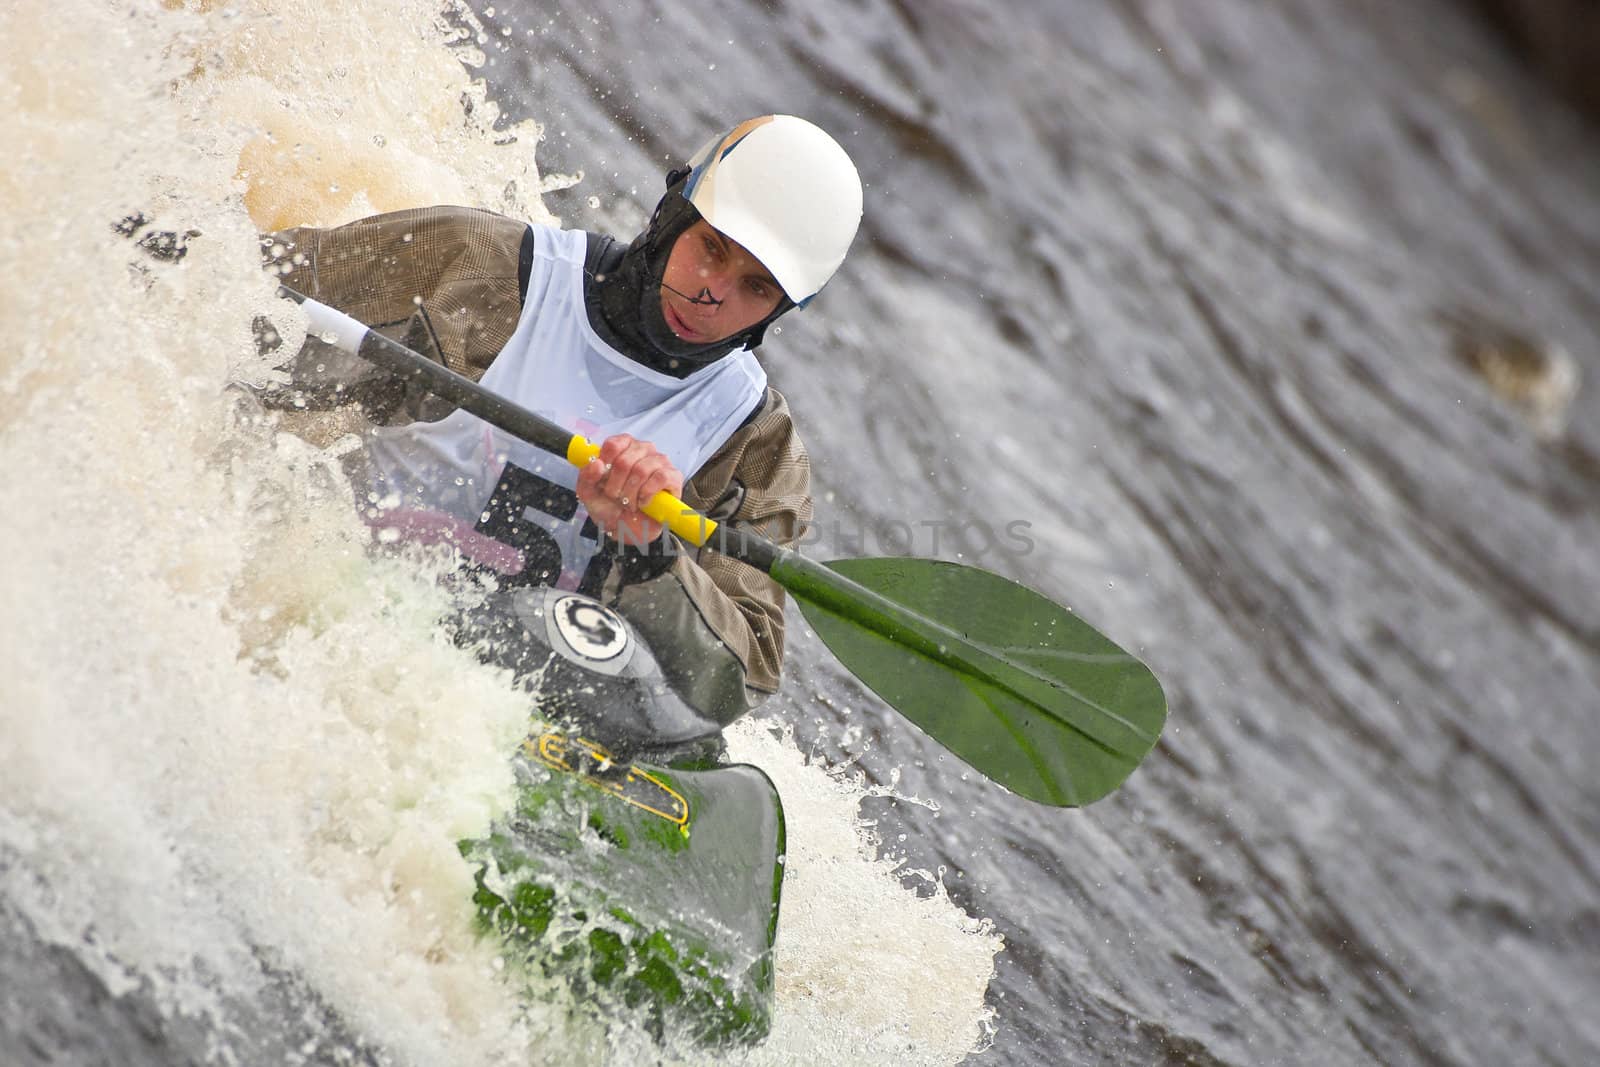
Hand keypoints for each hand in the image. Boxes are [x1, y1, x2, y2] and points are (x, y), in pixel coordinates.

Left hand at [574, 433, 684, 547]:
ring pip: (642, 470)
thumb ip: (586, 477)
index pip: (613, 444)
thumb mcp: (589, 493)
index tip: (602, 481)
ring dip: (630, 493)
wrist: (627, 530)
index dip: (605, 465)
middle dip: (616, 486)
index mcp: (623, 447)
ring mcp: (660, 462)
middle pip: (624, 460)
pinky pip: (660, 478)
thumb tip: (597, 464)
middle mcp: (643, 450)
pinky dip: (647, 494)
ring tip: (629, 503)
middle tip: (616, 497)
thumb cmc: (610, 507)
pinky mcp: (673, 476)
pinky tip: (643, 502)